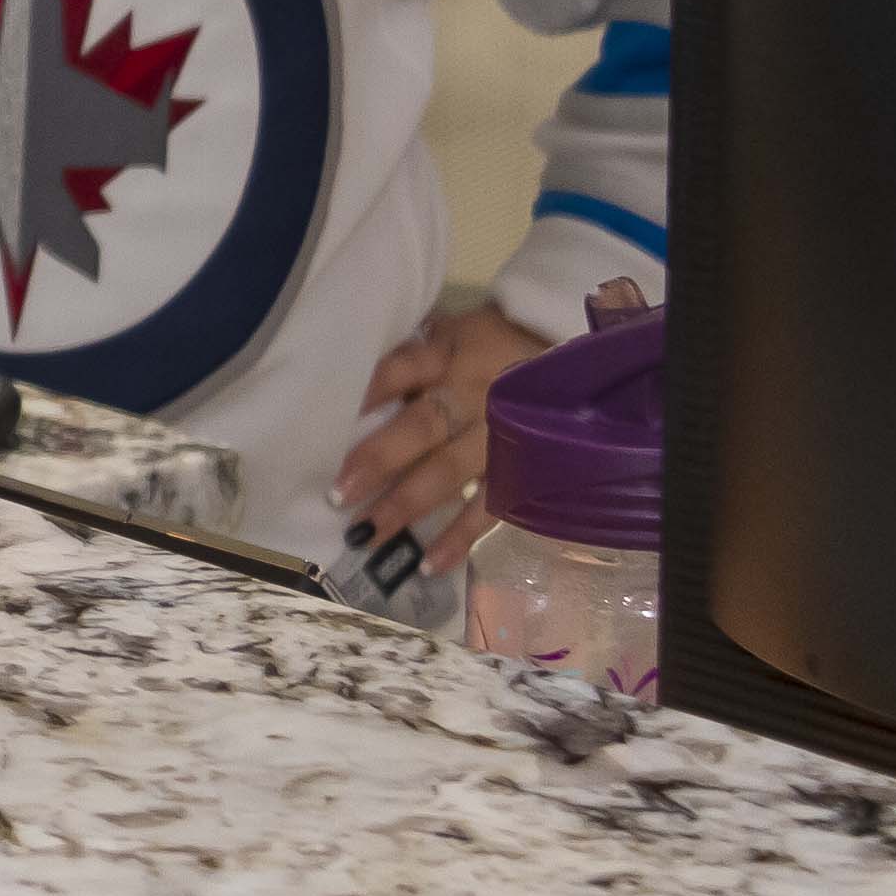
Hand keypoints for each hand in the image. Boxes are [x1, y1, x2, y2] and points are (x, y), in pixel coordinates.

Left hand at [335, 301, 551, 573]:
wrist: (573, 358)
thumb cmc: (493, 345)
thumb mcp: (454, 332)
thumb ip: (414, 354)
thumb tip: (349, 376)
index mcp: (449, 355)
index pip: (398, 371)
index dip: (364, 395)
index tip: (323, 421)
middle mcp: (472, 395)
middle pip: (420, 426)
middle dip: (379, 461)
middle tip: (338, 493)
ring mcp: (499, 436)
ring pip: (449, 471)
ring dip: (407, 504)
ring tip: (367, 534)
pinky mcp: (522, 471)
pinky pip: (490, 507)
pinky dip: (460, 536)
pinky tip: (429, 563)